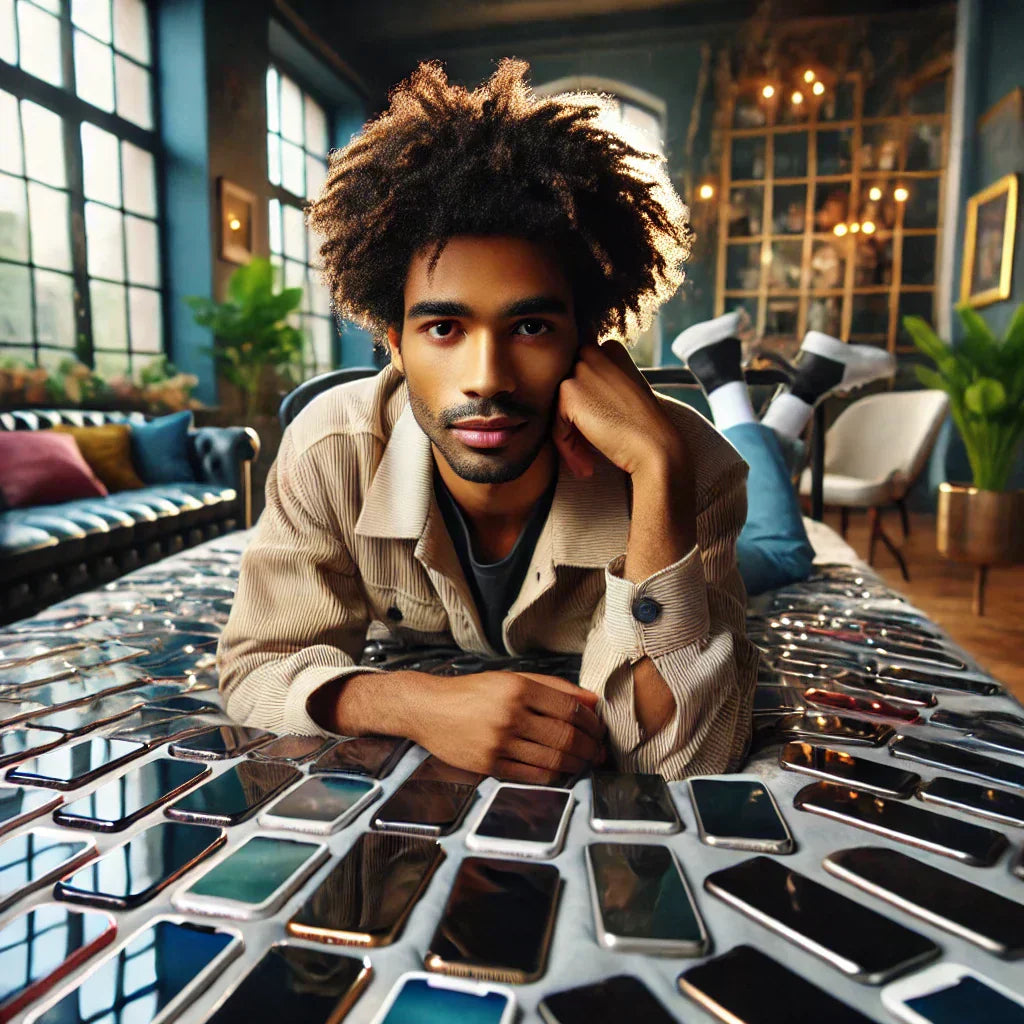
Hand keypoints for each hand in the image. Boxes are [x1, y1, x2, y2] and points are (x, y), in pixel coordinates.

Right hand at [413, 671, 606, 784]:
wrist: (429, 709)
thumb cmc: (471, 692)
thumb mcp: (512, 679)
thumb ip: (554, 688)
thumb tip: (591, 700)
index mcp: (519, 688)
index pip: (570, 709)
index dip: (592, 723)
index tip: (599, 729)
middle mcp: (511, 714)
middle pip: (566, 737)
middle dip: (590, 748)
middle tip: (599, 751)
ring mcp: (499, 742)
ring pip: (552, 760)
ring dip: (576, 765)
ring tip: (583, 762)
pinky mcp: (489, 764)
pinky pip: (532, 775)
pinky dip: (552, 776)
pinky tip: (559, 771)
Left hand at [554, 339, 683, 478]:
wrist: (656, 447)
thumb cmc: (645, 428)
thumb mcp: (627, 392)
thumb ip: (604, 385)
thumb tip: (574, 398)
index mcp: (612, 349)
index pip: (581, 377)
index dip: (586, 408)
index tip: (600, 432)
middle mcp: (595, 353)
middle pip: (567, 392)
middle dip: (573, 421)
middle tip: (589, 451)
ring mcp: (581, 370)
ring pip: (559, 409)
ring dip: (570, 438)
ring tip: (587, 462)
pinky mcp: (569, 391)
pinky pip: (556, 424)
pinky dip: (567, 447)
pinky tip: (586, 465)